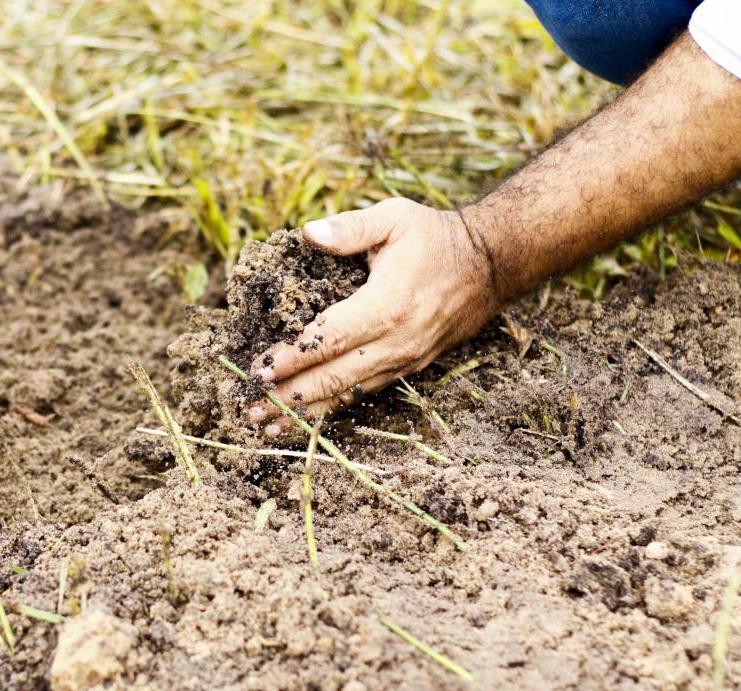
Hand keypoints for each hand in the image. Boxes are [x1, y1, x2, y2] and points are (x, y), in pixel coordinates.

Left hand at [247, 197, 499, 435]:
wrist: (492, 265)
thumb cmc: (436, 238)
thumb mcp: (395, 218)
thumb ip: (350, 227)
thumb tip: (308, 233)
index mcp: (387, 306)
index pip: (328, 339)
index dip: (290, 358)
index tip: (256, 370)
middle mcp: (396, 342)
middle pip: (333, 378)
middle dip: (287, 396)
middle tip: (248, 408)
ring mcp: (404, 360)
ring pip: (348, 394)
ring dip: (305, 412)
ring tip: (267, 424)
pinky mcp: (408, 368)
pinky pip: (364, 393)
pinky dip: (332, 407)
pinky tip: (305, 416)